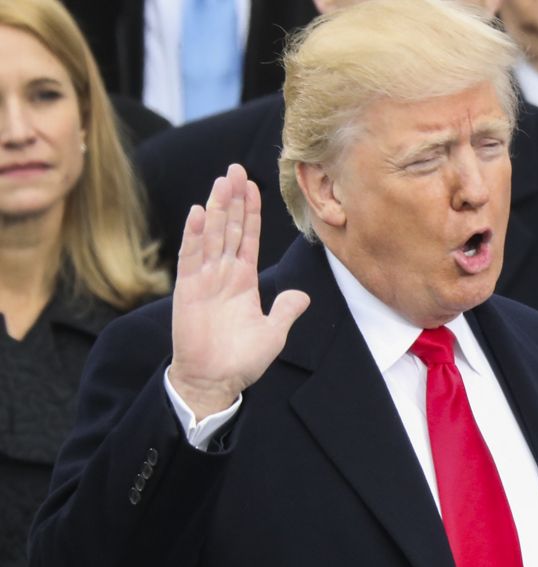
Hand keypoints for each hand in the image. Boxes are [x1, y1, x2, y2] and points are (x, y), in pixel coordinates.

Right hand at [170, 164, 309, 419]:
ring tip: (222, 180)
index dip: (250, 212)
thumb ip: (286, 311)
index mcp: (243, 280)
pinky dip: (194, 235)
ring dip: (217, 208)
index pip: (248, 238)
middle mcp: (223, 274)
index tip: (252, 186)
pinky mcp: (188, 291)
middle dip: (233, 199)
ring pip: (212, 236)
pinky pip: (192, 258)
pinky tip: (198, 212)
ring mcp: (205, 280)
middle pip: (229, 228)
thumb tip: (302, 296)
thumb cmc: (241, 360)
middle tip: (236, 168)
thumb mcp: (273, 333)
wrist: (214, 381)